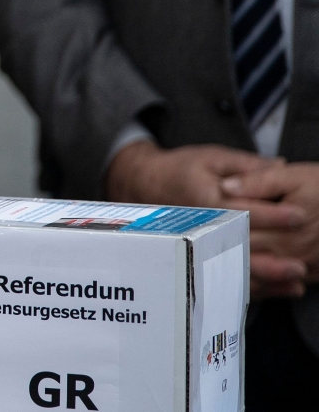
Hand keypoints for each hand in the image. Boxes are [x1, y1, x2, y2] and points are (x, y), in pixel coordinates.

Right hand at [107, 141, 306, 296]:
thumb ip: (247, 164)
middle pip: (240, 246)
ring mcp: (200, 245)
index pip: (243, 210)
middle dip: (273, 256)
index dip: (273, 214)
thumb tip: (281, 166)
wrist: (145, 183)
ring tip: (295, 280)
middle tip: (301, 264)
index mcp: (206, 200)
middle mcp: (202, 227)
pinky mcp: (204, 256)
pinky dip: (259, 288)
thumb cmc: (182, 168)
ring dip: (267, 277)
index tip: (299, 216)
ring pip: (234, 268)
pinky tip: (284, 289)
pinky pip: (230, 278)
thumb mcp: (212, 157)